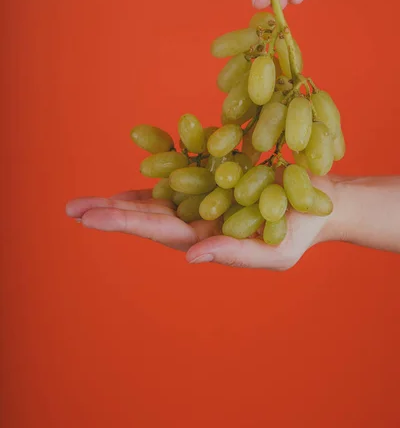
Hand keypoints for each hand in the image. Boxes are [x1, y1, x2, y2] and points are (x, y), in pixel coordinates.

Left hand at [65, 175, 338, 269]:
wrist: (318, 202)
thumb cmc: (301, 230)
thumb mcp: (275, 251)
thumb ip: (234, 253)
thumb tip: (190, 258)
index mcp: (207, 240)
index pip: (159, 231)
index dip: (124, 222)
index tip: (90, 218)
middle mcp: (197, 223)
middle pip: (147, 217)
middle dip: (110, 214)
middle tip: (71, 210)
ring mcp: (201, 202)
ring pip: (154, 201)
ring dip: (120, 201)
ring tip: (85, 203)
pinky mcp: (211, 182)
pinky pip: (175, 180)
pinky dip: (150, 179)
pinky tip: (127, 186)